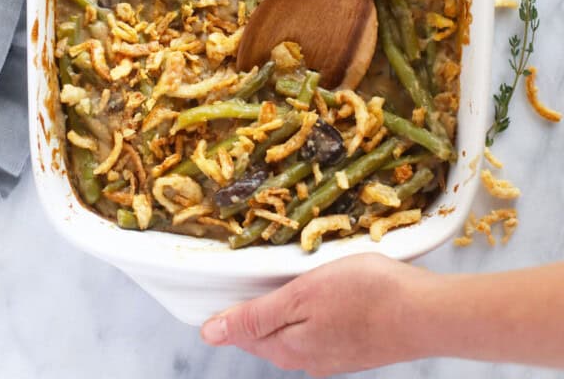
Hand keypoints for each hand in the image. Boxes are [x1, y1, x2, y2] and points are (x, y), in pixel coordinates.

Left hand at [200, 253, 438, 374]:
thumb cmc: (366, 296)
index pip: (243, 334)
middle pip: (268, 336)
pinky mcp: (356, 345)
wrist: (426, 313)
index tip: (223, 286)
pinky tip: (321, 296)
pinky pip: (320, 332)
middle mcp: (308, 359)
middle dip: (256, 312)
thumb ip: (256, 316)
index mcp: (289, 348)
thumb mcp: (301, 296)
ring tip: (284, 281)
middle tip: (252, 277)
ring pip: (295, 334)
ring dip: (285, 312)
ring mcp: (334, 355)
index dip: (229, 311)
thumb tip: (210, 333)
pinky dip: (312, 314)